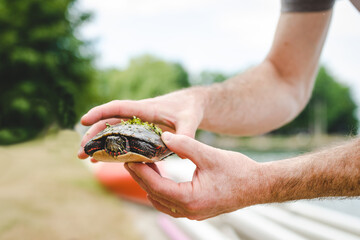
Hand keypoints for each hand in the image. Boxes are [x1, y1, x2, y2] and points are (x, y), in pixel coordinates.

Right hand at [77, 88, 206, 159]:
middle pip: (109, 124)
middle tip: (80, 152)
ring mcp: (137, 125)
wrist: (191, 105)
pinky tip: (102, 160)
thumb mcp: (190, 120)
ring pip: (112, 132)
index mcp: (145, 109)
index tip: (83, 120)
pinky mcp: (141, 132)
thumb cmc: (189, 109)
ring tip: (85, 158)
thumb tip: (179, 153)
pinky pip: (122, 140)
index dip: (100, 113)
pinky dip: (112, 149)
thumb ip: (186, 134)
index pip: (118, 108)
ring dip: (99, 144)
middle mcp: (137, 116)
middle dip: (93, 137)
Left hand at [124, 132, 267, 219]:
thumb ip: (185, 145)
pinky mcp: (196, 209)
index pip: (155, 186)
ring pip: (161, 201)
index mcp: (190, 199)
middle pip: (154, 195)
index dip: (140, 172)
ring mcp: (193, 213)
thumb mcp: (210, 155)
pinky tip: (160, 174)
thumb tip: (163, 137)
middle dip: (141, 177)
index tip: (129, 159)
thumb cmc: (238, 171)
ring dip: (150, 184)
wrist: (258, 185)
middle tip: (130, 160)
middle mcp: (189, 211)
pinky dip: (161, 189)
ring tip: (144, 164)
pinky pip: (171, 203)